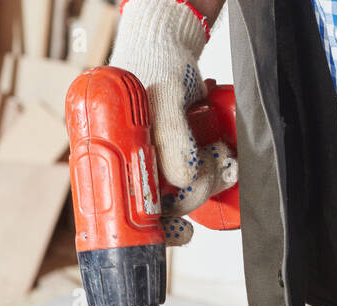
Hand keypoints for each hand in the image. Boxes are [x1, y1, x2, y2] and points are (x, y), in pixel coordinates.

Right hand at [110, 0, 236, 244]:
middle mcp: (132, 163)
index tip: (180, 233)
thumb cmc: (154, 61)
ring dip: (212, 178)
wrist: (171, 40)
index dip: (155, 227)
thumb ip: (171, 140)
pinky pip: (199, 177)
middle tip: (216, 168)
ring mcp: (156, 160)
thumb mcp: (163, 100)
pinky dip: (217, 170)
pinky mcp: (180, 156)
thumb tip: (182, 178)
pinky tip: (223, 157)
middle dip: (196, 192)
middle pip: (163, 205)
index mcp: (113, 157)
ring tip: (223, 154)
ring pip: (186, 193)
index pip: (130, 209)